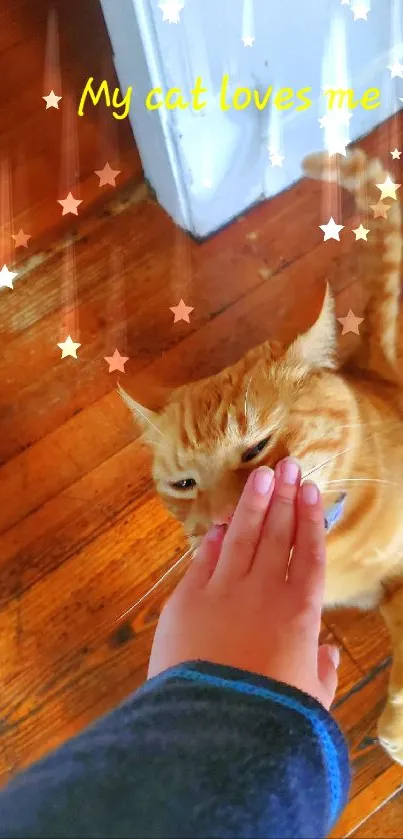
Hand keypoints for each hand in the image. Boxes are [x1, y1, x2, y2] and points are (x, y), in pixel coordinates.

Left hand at [148, 457, 338, 709]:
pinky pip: (205, 559)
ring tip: (261, 475)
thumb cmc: (270, 718)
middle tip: (288, 466)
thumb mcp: (310, 700)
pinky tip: (221, 524)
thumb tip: (328, 653)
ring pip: (243, 536)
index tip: (312, 491)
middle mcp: (265, 590)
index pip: (309, 553)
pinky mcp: (188, 599)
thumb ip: (321, 671)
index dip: (310, 518)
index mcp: (301, 612)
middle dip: (284, 497)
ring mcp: (224, 590)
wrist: (213, 727)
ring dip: (253, 503)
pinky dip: (215, 540)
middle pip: (277, 533)